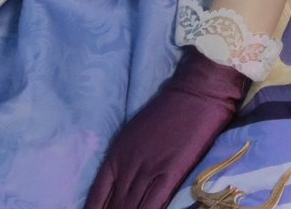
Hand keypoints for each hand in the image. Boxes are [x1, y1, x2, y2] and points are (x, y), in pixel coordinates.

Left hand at [84, 49, 248, 208]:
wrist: (194, 93)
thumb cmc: (167, 110)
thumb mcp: (135, 134)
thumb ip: (126, 161)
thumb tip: (120, 187)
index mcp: (116, 155)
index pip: (97, 196)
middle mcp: (128, 165)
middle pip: (113, 207)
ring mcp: (148, 170)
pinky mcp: (170, 173)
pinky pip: (152, 206)